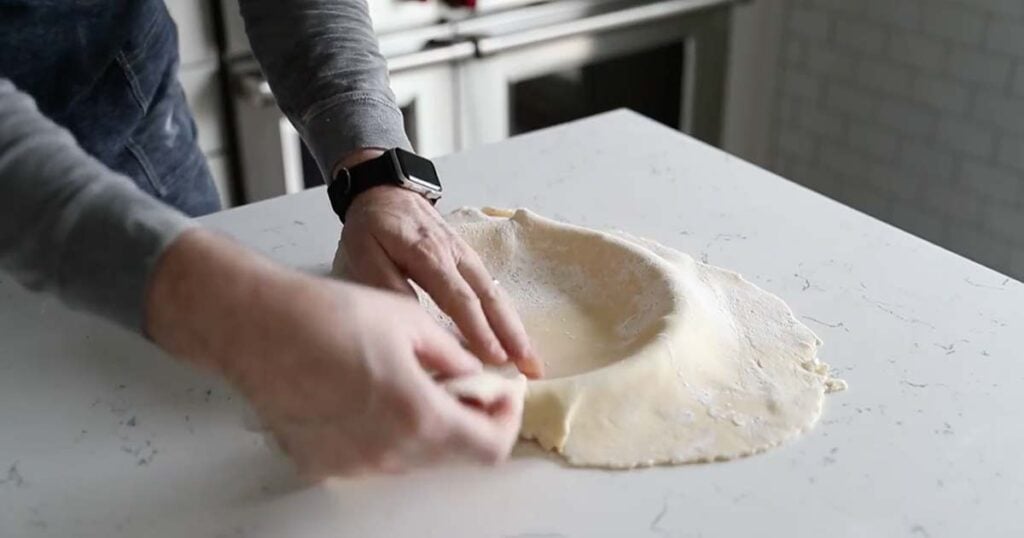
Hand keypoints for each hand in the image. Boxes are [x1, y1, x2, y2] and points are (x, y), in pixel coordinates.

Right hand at [146, 230, 522, 476]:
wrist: (255, 325)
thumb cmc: (327, 315)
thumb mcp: (410, 322)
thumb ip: (455, 358)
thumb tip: (477, 376)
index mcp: (419, 415)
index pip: (490, 446)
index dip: (505, 420)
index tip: (502, 394)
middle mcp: (388, 453)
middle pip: (453, 454)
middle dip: (469, 419)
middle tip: (463, 381)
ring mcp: (353, 465)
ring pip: (414, 457)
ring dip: (428, 425)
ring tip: (411, 380)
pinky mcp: (323, 464)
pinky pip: (373, 457)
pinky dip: (386, 432)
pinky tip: (368, 393)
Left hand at [340, 185, 543, 377]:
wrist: (385, 190)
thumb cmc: (372, 227)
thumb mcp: (363, 253)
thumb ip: (387, 286)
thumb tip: (414, 322)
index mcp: (429, 255)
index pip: (460, 298)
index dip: (479, 330)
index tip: (495, 358)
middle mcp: (456, 256)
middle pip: (490, 298)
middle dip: (512, 334)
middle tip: (531, 367)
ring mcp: (467, 256)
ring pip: (497, 294)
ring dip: (516, 327)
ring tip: (532, 359)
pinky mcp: (469, 259)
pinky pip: (492, 289)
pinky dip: (506, 314)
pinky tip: (515, 336)